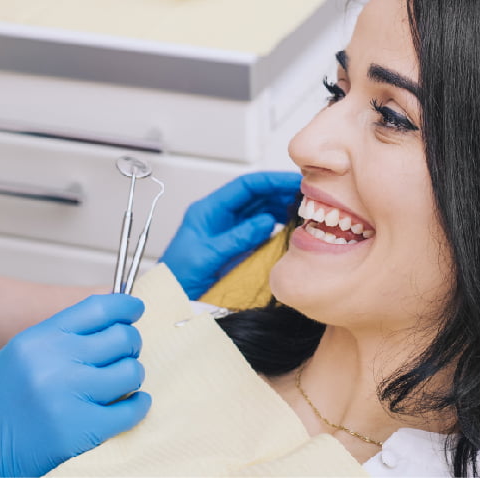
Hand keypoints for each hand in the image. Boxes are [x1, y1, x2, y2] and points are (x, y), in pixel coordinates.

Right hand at [0, 294, 149, 476]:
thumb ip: (56, 336)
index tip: (136, 309)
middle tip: (126, 352)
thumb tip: (107, 318)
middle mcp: (54, 363)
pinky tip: (131, 404)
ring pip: (131, 372)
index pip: (97, 308)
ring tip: (122, 382)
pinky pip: (130, 410)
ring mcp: (69, 397)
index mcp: (38, 339)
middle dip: (130, 343)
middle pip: (121, 337)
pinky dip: (138, 405)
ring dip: (132, 375)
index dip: (124, 306)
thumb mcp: (16, 355)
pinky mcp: (80, 431)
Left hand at [160, 171, 300, 298]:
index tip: (292, 181)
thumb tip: (265, 220)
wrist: (172, 298)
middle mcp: (220, 215)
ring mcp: (229, 229)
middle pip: (255, 195)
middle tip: (307, 194)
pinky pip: (259, 228)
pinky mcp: (236, 244)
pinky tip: (290, 226)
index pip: (244, 186)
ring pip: (260, 210)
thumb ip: (236, 238)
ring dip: (281, 207)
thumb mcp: (207, 256)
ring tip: (303, 209)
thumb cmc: (179, 276)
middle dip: (280, 192)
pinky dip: (276, 225)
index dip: (270, 181)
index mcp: (208, 210)